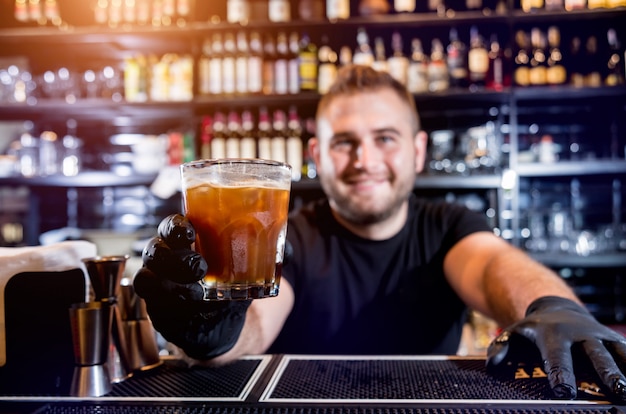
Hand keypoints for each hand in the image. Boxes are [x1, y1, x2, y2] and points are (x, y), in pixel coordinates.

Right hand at [133, 213, 250, 359]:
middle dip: (172, 254)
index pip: (172, 227)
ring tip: (195, 288)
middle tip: (199, 265)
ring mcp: (159, 284)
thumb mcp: (245, 270)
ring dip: (169, 279)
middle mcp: (168, 260)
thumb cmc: (229, 288)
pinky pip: (149, 301)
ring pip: (147, 274)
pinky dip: (164, 301)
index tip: (190, 230)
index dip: (176, 226)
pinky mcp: (156, 307)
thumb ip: (263, 255)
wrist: (219, 324)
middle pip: (155, 248)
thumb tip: (285, 249)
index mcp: (187, 243)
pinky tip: (185, 303)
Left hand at [486, 296, 625, 401]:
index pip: (557, 357)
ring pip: (617, 353)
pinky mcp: (613, 340)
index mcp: (554, 335)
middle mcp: (580, 334)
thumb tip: (492, 364)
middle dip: (606, 373)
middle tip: (616, 390)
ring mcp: (600, 336)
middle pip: (595, 355)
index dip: (560, 374)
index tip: (564, 391)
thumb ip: (501, 347)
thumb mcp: (513, 333)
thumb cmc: (533, 330)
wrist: (555, 308)